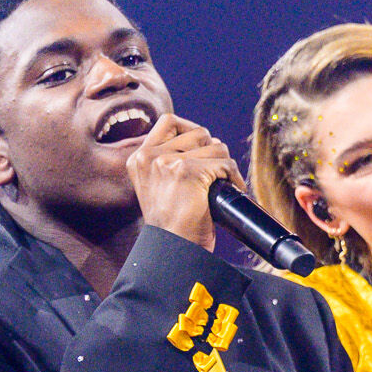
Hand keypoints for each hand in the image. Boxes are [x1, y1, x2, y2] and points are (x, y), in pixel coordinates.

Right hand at [127, 113, 239, 246]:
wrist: (174, 250)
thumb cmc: (173, 225)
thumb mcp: (159, 186)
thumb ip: (168, 161)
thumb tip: (207, 139)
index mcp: (138, 159)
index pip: (169, 121)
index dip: (191, 131)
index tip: (201, 151)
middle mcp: (149, 158)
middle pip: (198, 132)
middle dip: (213, 151)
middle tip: (215, 174)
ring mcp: (167, 162)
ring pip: (214, 145)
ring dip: (224, 164)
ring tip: (221, 184)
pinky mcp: (187, 171)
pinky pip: (224, 162)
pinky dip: (233, 176)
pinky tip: (231, 189)